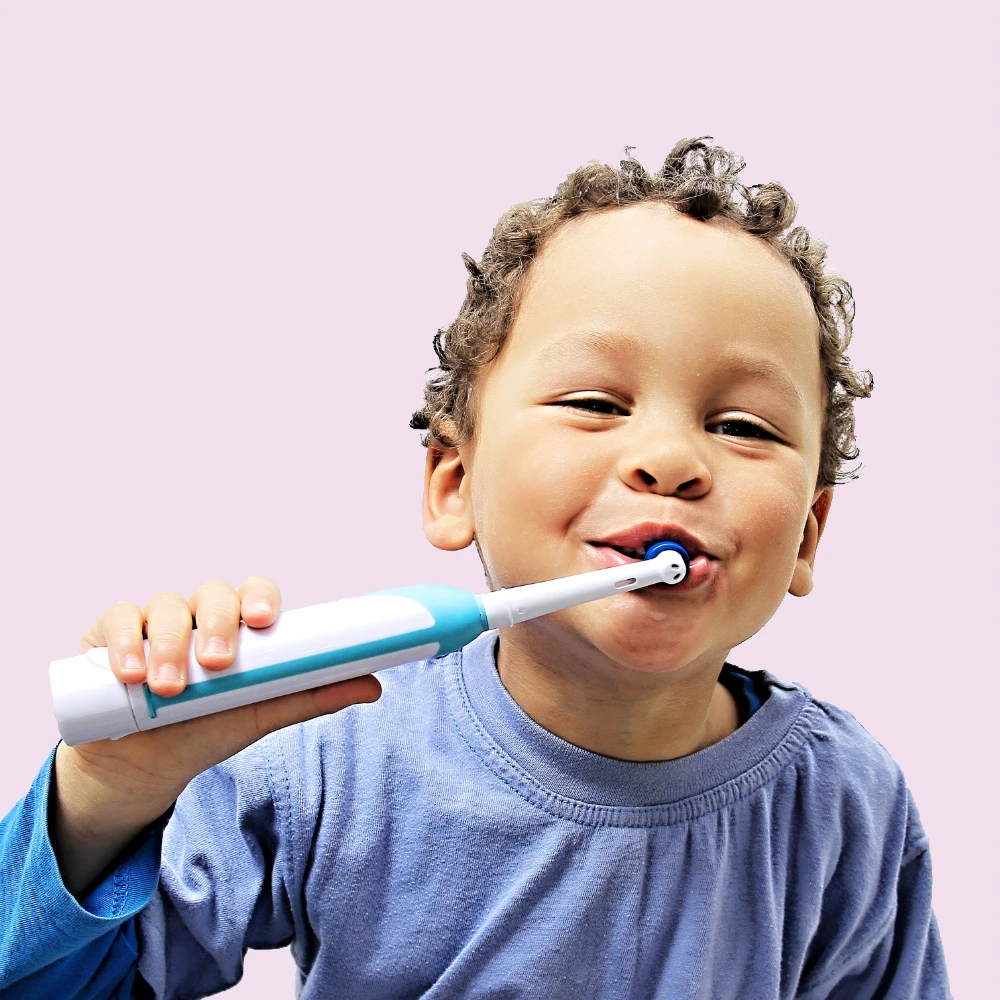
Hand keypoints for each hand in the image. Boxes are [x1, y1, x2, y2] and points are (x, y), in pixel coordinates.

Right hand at [52, 576, 380, 894]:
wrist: (142, 767)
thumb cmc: (207, 728)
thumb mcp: (258, 715)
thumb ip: (310, 696)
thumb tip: (374, 685)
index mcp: (238, 625)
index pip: (254, 595)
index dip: (260, 599)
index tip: (263, 620)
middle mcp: (198, 616)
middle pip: (211, 595)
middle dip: (215, 624)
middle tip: (217, 663)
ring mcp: (153, 623)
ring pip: (164, 606)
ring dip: (168, 644)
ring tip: (169, 686)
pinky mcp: (109, 636)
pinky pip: (117, 620)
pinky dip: (124, 641)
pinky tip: (128, 672)